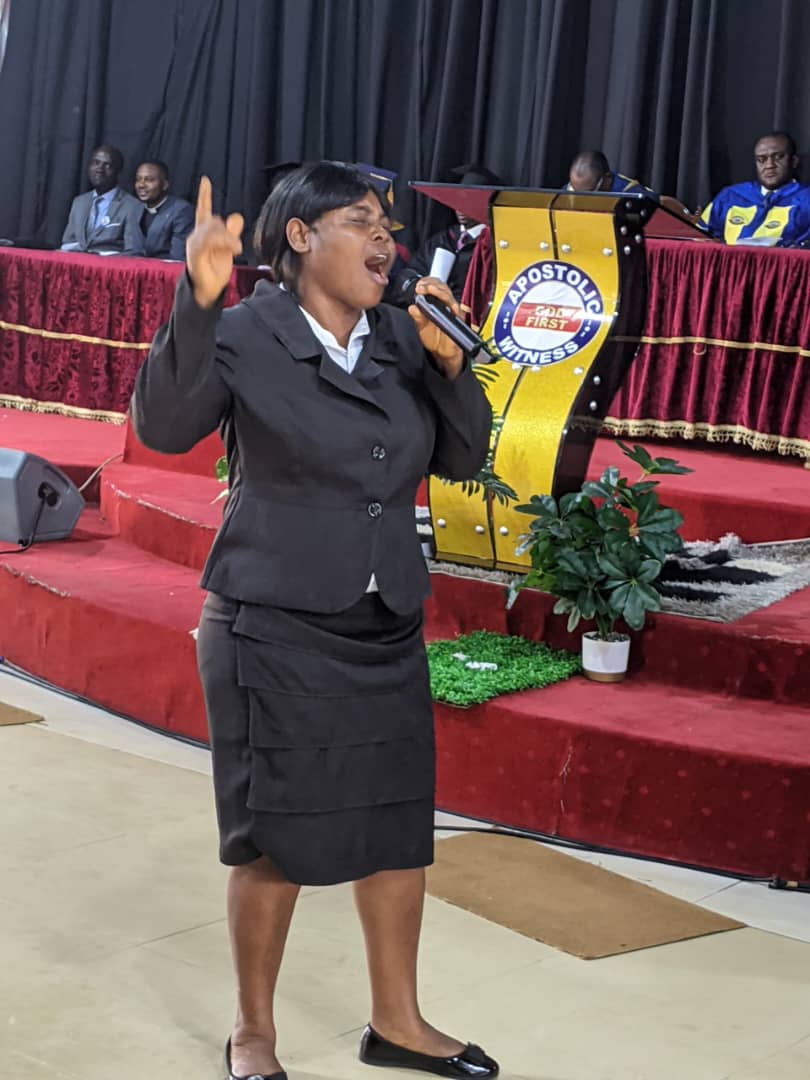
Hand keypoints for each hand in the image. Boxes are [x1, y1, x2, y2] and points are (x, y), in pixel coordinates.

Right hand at [186, 176, 244, 307]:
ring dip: (227, 238)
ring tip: (236, 249)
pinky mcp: (196, 254)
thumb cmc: (215, 271)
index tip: (205, 181)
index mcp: (204, 233)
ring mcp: (195, 245)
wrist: (207, 291)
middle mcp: (197, 236)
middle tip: (237, 247)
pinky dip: (220, 242)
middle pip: (213, 221)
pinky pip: (207, 241)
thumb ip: (232, 232)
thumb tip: (236, 216)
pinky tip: (231, 247)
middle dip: (227, 231)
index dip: (204, 196)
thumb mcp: (228, 248)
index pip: (203, 210)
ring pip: (212, 230)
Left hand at [408, 277, 464, 380]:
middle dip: (431, 283)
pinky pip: (455, 308)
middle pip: (442, 287)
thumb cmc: (435, 338)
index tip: (418, 285)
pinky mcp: (457, 318)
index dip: (427, 282)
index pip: (433, 286)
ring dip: (438, 290)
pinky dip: (449, 302)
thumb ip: (417, 317)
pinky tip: (441, 300)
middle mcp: (445, 304)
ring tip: (428, 289)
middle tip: (421, 287)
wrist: (443, 353)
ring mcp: (452, 310)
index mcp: (435, 303)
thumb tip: (412, 307)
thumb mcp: (421, 328)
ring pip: (448, 294)